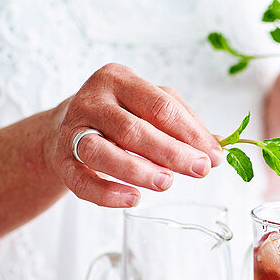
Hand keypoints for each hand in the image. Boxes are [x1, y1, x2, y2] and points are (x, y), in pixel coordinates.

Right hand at [48, 64, 222, 207]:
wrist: (64, 126)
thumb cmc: (118, 116)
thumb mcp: (149, 106)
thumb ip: (183, 123)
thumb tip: (217, 150)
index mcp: (118, 79)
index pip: (160, 106)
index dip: (190, 133)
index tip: (213, 156)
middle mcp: (92, 100)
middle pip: (134, 129)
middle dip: (171, 153)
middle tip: (198, 170)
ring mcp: (73, 130)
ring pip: (102, 152)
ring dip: (137, 170)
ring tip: (166, 183)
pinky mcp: (62, 160)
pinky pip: (82, 181)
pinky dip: (108, 194)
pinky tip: (134, 199)